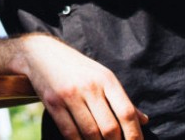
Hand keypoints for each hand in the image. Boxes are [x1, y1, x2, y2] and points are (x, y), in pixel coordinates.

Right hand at [17, 34, 147, 138]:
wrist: (40, 53)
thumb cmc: (76, 68)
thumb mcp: (101, 76)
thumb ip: (121, 99)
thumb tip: (144, 120)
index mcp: (106, 79)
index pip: (127, 113)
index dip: (135, 135)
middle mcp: (89, 86)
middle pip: (110, 128)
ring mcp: (69, 95)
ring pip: (90, 133)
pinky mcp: (52, 102)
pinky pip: (70, 132)